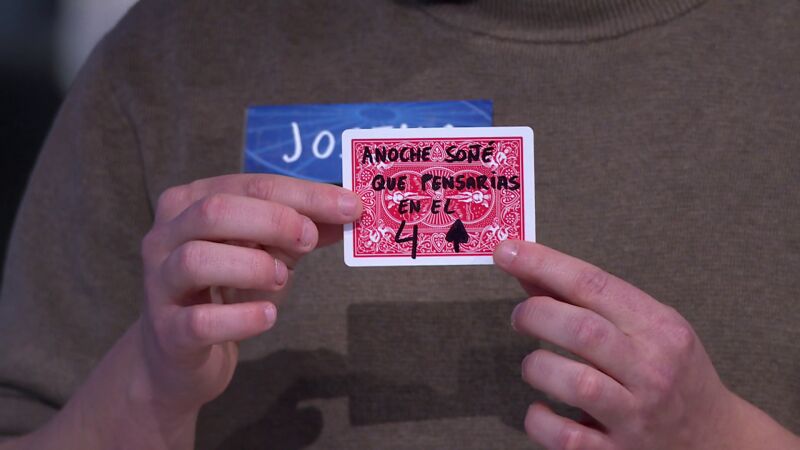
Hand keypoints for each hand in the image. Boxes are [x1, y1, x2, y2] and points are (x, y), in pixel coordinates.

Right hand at [132, 174, 361, 418]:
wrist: (180, 353)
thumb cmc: (225, 289)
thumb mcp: (266, 250)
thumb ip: (301, 230)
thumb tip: (348, 211)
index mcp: (191, 202)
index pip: (252, 185)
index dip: (306, 195)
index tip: (351, 206)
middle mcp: (166, 235)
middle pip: (216, 211)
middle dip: (274, 221)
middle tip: (310, 240)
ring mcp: (160, 283)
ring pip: (198, 259)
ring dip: (253, 265)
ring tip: (281, 278)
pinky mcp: (168, 331)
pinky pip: (200, 321)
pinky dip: (242, 317)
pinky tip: (268, 315)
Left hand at [493, 240, 796, 449]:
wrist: (717, 440)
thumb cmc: (673, 375)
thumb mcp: (648, 327)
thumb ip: (591, 302)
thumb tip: (531, 272)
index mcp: (658, 328)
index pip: (594, 284)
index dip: (544, 264)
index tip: (508, 250)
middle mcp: (651, 370)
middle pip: (582, 330)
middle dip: (536, 314)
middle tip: (520, 317)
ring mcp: (636, 416)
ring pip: (574, 382)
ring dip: (537, 367)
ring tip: (536, 365)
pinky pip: (566, 437)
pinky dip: (540, 420)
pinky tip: (542, 409)